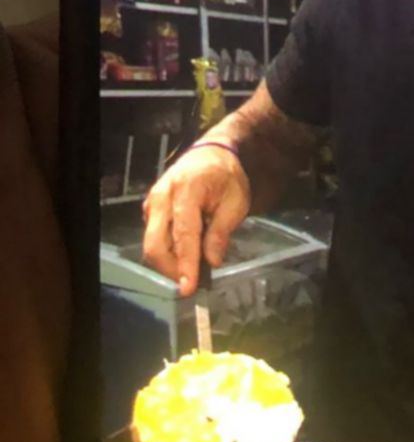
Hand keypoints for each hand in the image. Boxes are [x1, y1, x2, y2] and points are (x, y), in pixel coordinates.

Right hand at [141, 144, 250, 295]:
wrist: (211, 154)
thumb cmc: (227, 177)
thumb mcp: (236, 202)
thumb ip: (221, 232)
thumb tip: (212, 262)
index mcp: (186, 190)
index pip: (183, 234)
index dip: (185, 264)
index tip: (189, 287)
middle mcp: (162, 197)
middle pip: (156, 244)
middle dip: (172, 269)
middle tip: (192, 284)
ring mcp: (152, 203)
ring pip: (152, 244)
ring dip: (170, 262)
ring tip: (193, 270)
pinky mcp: (150, 210)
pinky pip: (154, 237)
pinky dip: (168, 252)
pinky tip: (186, 256)